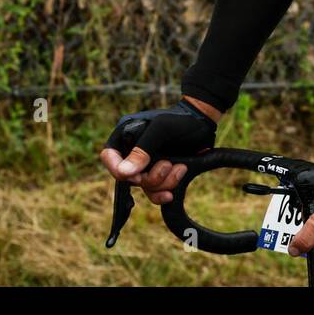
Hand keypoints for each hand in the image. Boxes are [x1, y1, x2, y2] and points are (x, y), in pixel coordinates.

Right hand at [99, 98, 218, 204]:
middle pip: (128, 177)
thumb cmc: (182, 120)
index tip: (136, 175)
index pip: (109, 156)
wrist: (204, 124)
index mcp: (126, 135)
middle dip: (149, 177)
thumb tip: (123, 173)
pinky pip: (153, 192)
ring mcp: (146, 164)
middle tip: (168, 165)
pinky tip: (170, 194)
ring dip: (162, 183)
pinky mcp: (158, 174)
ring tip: (180, 168)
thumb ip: (142, 150)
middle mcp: (132, 151)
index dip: (117, 169)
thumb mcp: (162, 130)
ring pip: (143, 186)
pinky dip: (162, 193)